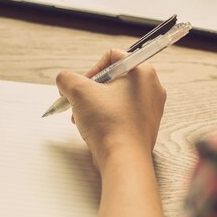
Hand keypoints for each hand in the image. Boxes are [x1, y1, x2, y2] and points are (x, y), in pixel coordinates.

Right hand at [55, 49, 166, 171]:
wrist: (123, 159)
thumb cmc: (109, 124)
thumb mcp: (78, 91)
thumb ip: (66, 78)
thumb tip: (64, 81)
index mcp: (143, 72)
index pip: (112, 56)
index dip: (92, 69)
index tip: (84, 85)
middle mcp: (151, 88)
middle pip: (113, 78)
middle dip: (91, 90)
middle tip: (81, 102)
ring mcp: (150, 108)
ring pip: (115, 97)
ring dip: (94, 104)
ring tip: (83, 117)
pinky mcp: (144, 125)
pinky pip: (120, 113)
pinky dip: (104, 117)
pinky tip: (93, 128)